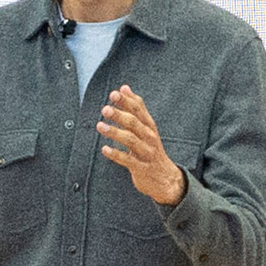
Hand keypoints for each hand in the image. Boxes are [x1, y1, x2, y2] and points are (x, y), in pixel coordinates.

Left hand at [97, 85, 185, 206]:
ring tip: (100, 126)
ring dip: (115, 132)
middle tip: (105, 109)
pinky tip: (104, 149)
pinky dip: (116, 154)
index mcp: (149, 126)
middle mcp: (149, 137)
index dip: (127, 101)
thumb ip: (136, 108)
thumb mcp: (146, 127)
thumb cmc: (151, 149)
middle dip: (120, 115)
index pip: (139, 110)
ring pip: (131, 140)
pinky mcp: (141, 168)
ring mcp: (146, 153)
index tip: (114, 94)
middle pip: (135, 123)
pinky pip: (128, 160)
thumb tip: (124, 87)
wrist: (166, 178)